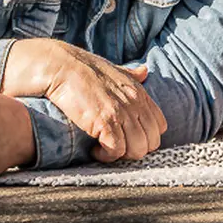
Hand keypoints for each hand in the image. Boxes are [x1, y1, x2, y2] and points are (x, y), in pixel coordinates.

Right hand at [3, 39, 167, 162]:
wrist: (62, 67)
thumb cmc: (85, 69)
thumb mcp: (115, 70)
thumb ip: (132, 74)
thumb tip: (145, 71)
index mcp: (139, 93)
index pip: (159, 126)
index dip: (146, 137)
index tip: (128, 138)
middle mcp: (134, 104)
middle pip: (151, 142)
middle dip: (135, 150)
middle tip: (116, 147)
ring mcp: (121, 113)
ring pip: (137, 150)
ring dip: (121, 155)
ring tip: (104, 149)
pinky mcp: (104, 122)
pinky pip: (116, 150)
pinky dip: (106, 156)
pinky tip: (95, 150)